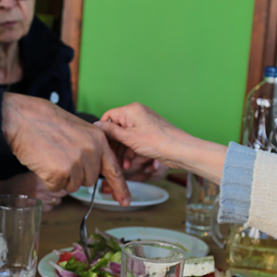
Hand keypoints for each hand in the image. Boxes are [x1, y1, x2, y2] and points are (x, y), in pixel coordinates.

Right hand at [0, 171, 67, 212]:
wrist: (7, 192)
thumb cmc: (20, 182)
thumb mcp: (32, 174)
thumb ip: (44, 176)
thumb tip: (59, 176)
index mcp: (40, 179)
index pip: (61, 184)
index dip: (62, 185)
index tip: (60, 185)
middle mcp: (41, 189)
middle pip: (61, 194)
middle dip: (59, 193)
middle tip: (54, 191)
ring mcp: (39, 200)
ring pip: (56, 201)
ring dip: (54, 199)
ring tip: (46, 196)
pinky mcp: (37, 208)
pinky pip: (50, 208)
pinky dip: (48, 206)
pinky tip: (42, 202)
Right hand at [2, 94, 129, 204]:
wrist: (24, 118)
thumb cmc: (47, 122)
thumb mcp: (78, 130)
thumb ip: (91, 148)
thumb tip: (94, 168)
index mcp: (98, 140)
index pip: (114, 168)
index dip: (120, 187)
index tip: (125, 201)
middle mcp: (91, 152)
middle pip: (89, 180)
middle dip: (75, 175)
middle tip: (60, 157)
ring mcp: (76, 162)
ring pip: (73, 186)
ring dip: (61, 178)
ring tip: (51, 157)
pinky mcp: (60, 172)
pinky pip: (56, 187)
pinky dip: (48, 179)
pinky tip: (43, 162)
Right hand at [100, 103, 225, 181]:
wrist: (180, 151)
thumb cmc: (159, 141)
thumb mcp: (129, 138)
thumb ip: (111, 132)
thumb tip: (96, 126)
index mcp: (131, 110)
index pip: (108, 116)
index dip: (102, 130)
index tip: (98, 143)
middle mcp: (136, 115)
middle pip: (115, 129)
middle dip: (112, 145)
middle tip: (108, 157)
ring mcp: (142, 126)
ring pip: (124, 138)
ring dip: (121, 152)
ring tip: (120, 165)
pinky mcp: (147, 136)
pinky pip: (132, 143)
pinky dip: (129, 153)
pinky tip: (128, 165)